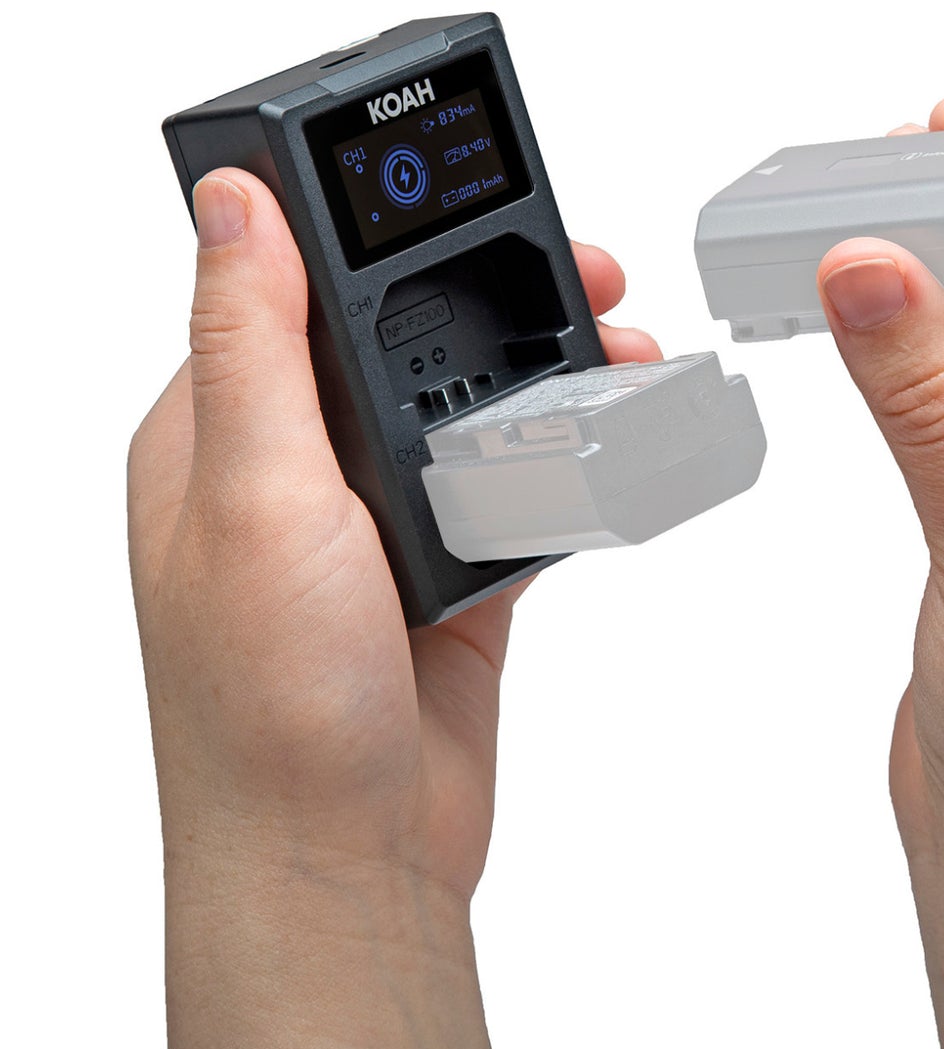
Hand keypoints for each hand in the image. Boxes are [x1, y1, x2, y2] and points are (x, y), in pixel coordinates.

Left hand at [128, 169, 660, 1048]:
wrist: (345, 861)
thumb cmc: (269, 707)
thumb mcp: (254, 497)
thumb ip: (254, 344)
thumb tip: (236, 201)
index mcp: (218, 435)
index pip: (292, 287)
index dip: (375, 229)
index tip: (455, 187)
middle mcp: (294, 473)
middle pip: (403, 338)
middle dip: (490, 292)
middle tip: (581, 270)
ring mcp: (375, 525)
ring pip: (469, 407)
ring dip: (543, 373)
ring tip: (619, 354)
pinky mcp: (446, 574)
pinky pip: (512, 485)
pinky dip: (563, 457)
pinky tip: (608, 439)